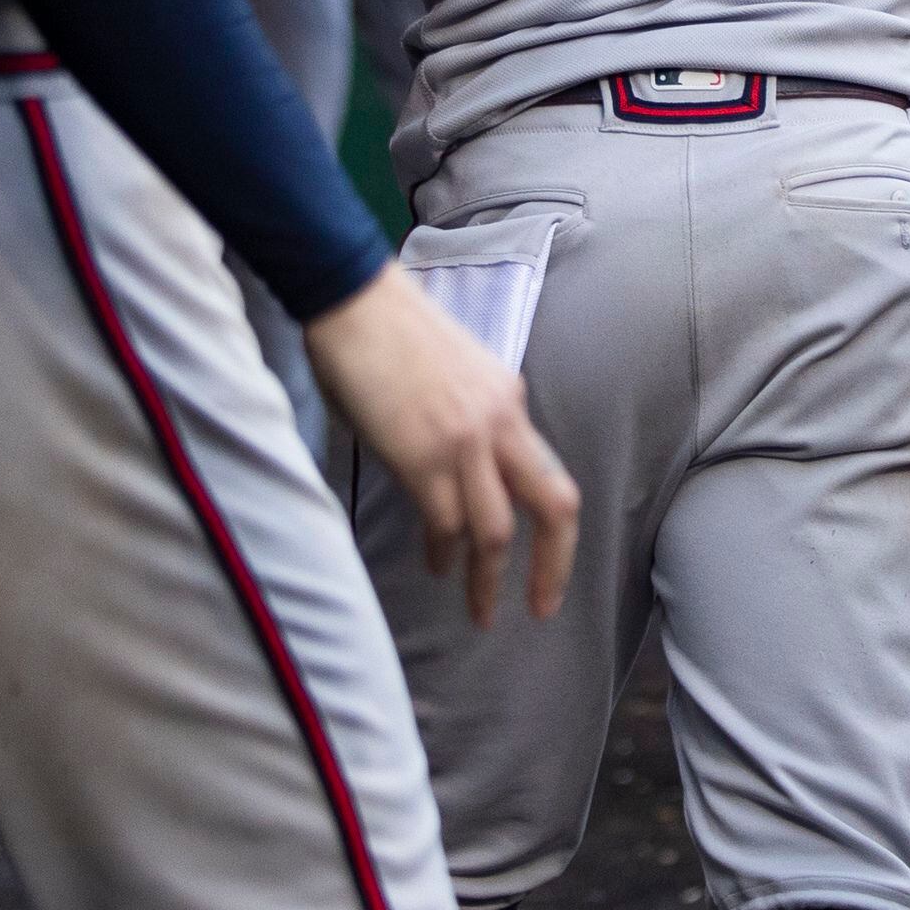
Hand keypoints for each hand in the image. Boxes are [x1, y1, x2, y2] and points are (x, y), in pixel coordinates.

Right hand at [304, 268, 580, 625]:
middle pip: (554, 506)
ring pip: (497, 529)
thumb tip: (459, 471)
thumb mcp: (452, 376)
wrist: (352, 298)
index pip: (549, 475)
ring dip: (487, 577)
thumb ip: (468, 422)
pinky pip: (445, 521)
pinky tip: (436, 565)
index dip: (556, 530)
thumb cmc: (387, 333)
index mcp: (510, 400)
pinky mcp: (422, 453)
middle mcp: (500, 422)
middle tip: (541, 608)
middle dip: (553, 565)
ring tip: (480, 611)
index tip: (549, 568)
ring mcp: (464, 440)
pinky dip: (443, 551)